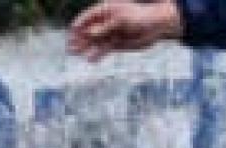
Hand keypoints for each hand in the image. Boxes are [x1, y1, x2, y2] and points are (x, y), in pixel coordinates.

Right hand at [68, 0, 184, 61]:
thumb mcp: (120, 21)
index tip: (71, 31)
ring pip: (94, 41)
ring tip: (76, 53)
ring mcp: (110, 33)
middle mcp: (105, 22)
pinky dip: (97, 54)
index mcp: (105, 10)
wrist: (155, 27)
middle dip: (79, 38)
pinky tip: (91, 60)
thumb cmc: (138, 18)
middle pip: (88, 30)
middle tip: (70, 46)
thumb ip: (104, 28)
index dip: (78, 24)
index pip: (87, 17)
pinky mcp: (116, 44)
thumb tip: (88, 34)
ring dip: (85, 47)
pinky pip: (103, 49)